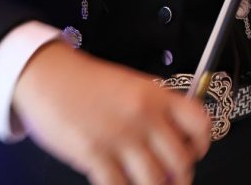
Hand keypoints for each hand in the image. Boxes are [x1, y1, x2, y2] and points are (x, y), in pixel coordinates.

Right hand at [12, 41, 211, 184]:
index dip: (202, 144)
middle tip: (173, 180)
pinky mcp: (93, 155)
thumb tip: (171, 143)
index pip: (199, 122)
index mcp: (157, 96)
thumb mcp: (133, 86)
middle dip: (180, 177)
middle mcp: (144, 117)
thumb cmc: (88, 82)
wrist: (48, 76)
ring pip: (154, 180)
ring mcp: (120, 137)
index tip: (195, 153)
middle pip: (181, 160)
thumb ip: (155, 111)